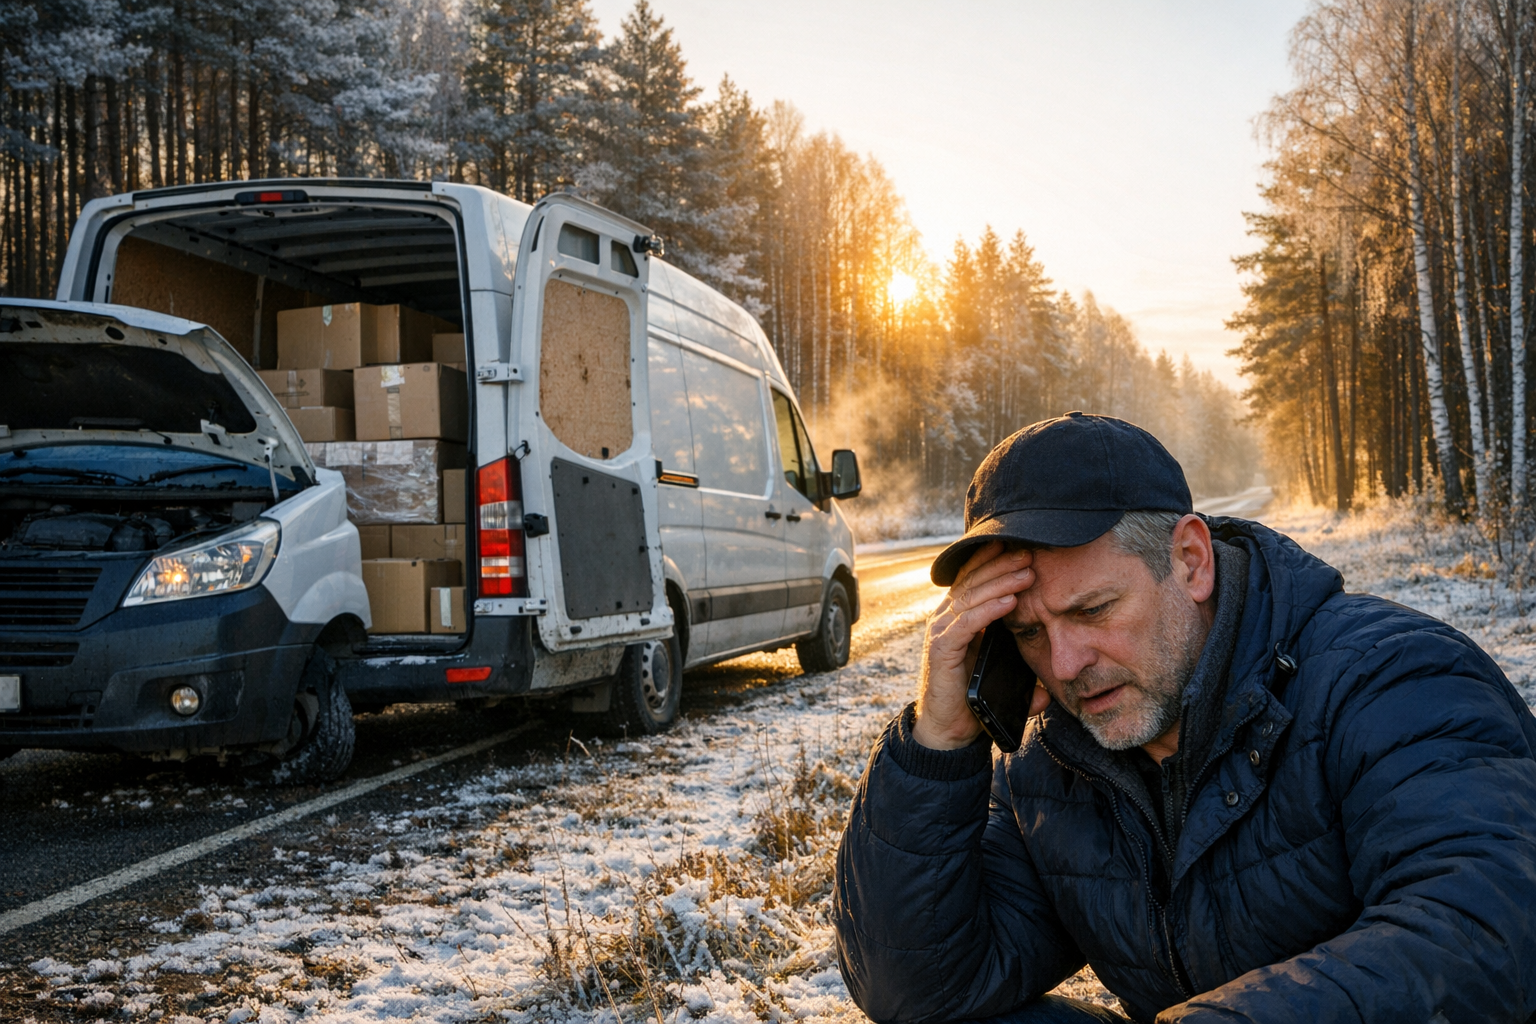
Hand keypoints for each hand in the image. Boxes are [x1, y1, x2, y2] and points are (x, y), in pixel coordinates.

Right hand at [914, 542, 1048, 749]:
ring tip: (1027, 572)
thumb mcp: (1001, 676)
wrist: (948, 731)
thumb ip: (1022, 675)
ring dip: (1001, 582)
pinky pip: (967, 622)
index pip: (974, 578)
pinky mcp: (941, 649)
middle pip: (973, 580)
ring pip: (971, 596)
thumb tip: (1046, 691)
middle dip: (1002, 564)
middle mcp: (945, 618)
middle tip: (1030, 552)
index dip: (995, 560)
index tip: (1023, 547)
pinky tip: (1010, 601)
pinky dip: (989, 609)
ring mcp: (940, 631)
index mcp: (957, 616)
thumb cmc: (971, 699)